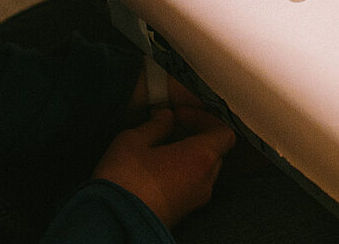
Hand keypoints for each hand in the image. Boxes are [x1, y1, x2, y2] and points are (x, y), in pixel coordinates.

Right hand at [93, 105, 234, 227]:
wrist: (114, 225)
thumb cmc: (124, 182)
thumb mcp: (133, 141)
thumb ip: (155, 125)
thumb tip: (166, 117)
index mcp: (201, 158)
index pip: (224, 133)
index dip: (206, 119)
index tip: (181, 114)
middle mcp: (205, 180)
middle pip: (216, 151)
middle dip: (197, 135)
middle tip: (171, 127)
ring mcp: (195, 200)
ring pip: (204, 171)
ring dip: (188, 156)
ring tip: (160, 148)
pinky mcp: (182, 213)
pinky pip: (192, 187)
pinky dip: (182, 174)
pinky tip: (156, 169)